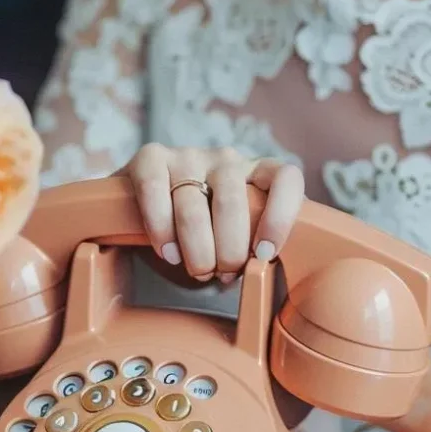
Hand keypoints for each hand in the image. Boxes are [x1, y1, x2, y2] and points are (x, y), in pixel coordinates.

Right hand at [124, 144, 303, 283]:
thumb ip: (260, 243)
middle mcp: (224, 159)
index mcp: (257, 172)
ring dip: (196, 250)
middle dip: (228, 251)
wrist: (145, 207)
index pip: (285, 178)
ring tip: (197, 271)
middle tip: (222, 275)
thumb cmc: (204, 231)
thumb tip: (275, 273)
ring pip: (192, 207)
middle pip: (231, 203)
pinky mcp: (150, 159)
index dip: (280, 216)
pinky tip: (169, 253)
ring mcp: (187, 156)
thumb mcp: (239, 233)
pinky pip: (154, 192)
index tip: (264, 254)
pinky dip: (162, 231)